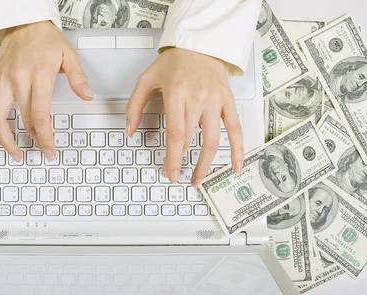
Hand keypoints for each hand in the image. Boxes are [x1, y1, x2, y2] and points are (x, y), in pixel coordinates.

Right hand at [0, 21, 92, 160]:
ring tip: (14, 151)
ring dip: (4, 138)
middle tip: (39, 152)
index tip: (49, 148)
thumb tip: (86, 96)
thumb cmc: (45, 38)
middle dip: (31, 140)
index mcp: (38, 73)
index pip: (40, 113)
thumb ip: (78, 77)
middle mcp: (17, 77)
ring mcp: (2, 79)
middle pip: (22, 118)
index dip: (44, 136)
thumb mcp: (69, 54)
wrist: (23, 21)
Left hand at [126, 48, 243, 186]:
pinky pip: (235, 129)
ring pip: (213, 139)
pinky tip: (235, 166)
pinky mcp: (228, 102)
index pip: (176, 133)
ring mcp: (215, 101)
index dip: (173, 157)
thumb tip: (129, 130)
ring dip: (206, 163)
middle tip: (177, 176)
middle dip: (184, 162)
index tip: (170, 173)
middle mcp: (198, 98)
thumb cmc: (174, 62)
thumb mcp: (146, 79)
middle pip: (192, 139)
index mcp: (177, 94)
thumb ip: (135, 105)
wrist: (200, 44)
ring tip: (199, 178)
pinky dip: (237, 149)